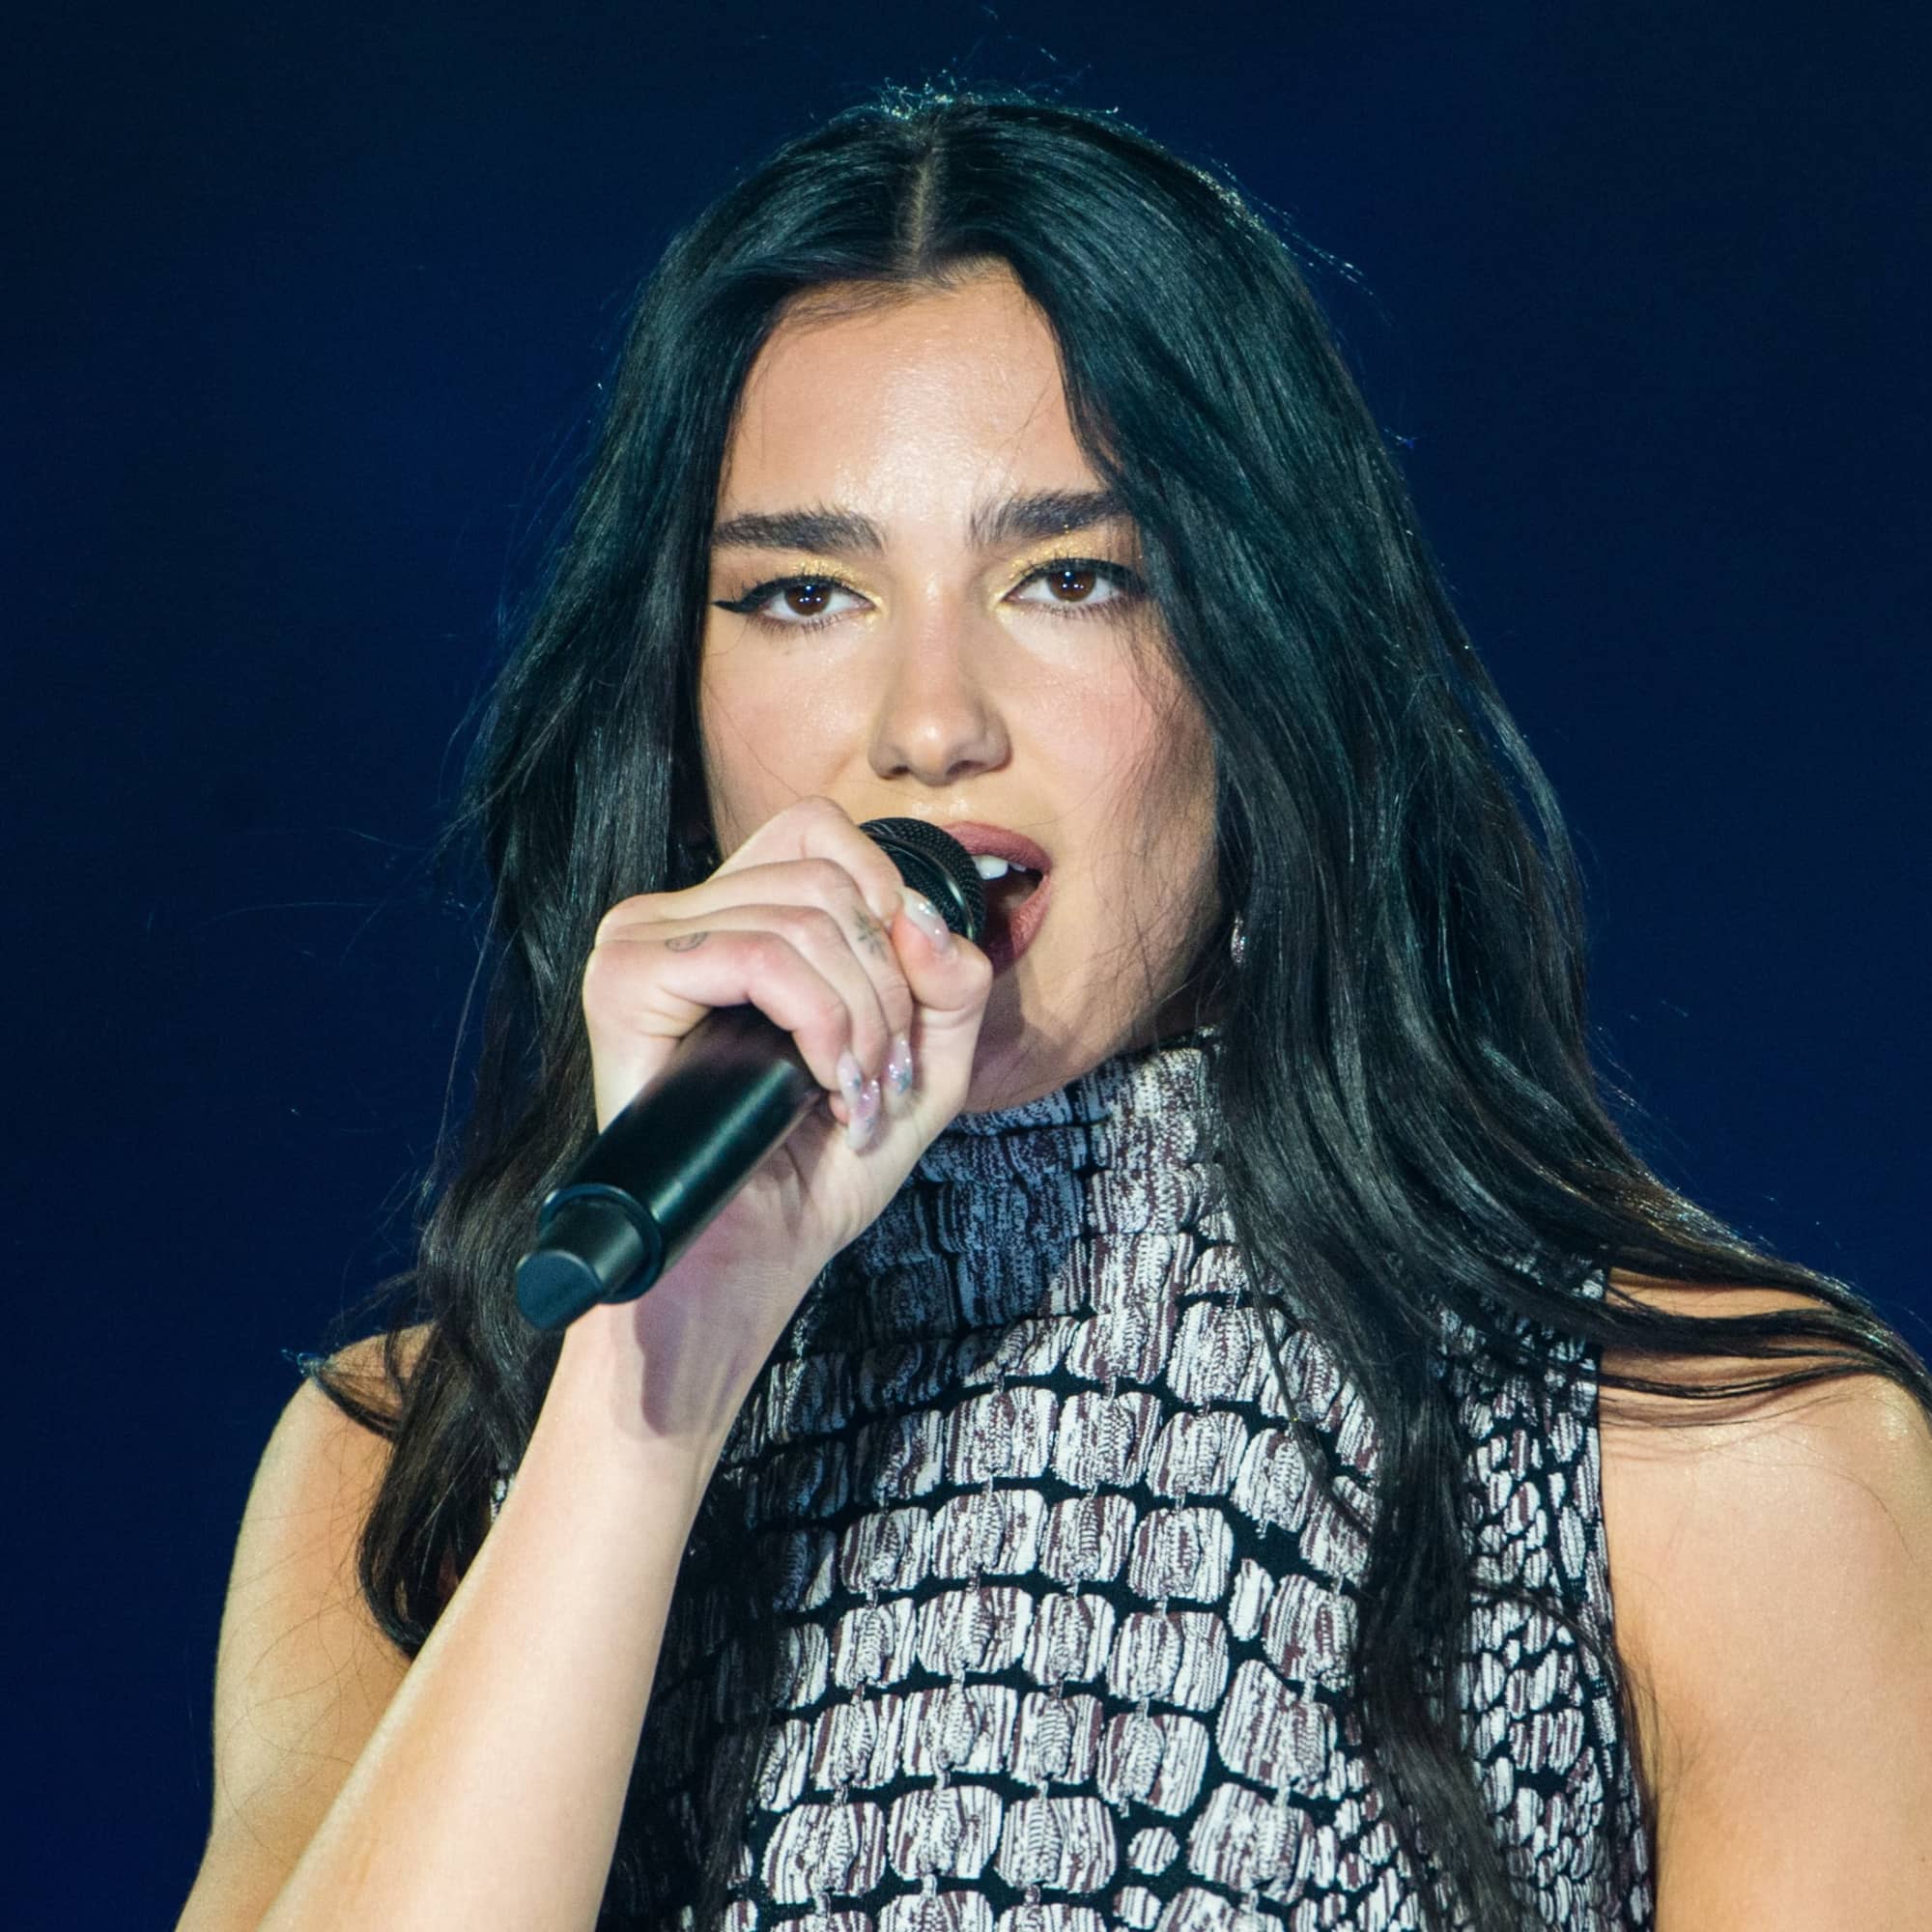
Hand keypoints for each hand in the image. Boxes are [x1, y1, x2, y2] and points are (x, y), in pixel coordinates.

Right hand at [560, 795, 993, 1444]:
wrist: (746, 1262)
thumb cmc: (816, 1169)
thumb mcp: (920, 1065)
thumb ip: (950, 982)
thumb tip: (920, 917)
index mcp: (731, 915)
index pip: (819, 830)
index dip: (885, 900)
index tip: (900, 1008)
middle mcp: (678, 914)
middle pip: (827, 876)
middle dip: (889, 985)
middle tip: (878, 1076)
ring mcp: (641, 940)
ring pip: (805, 918)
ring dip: (862, 1018)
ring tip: (852, 1095)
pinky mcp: (622, 981)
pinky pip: (759, 957)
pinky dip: (819, 1022)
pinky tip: (821, 1085)